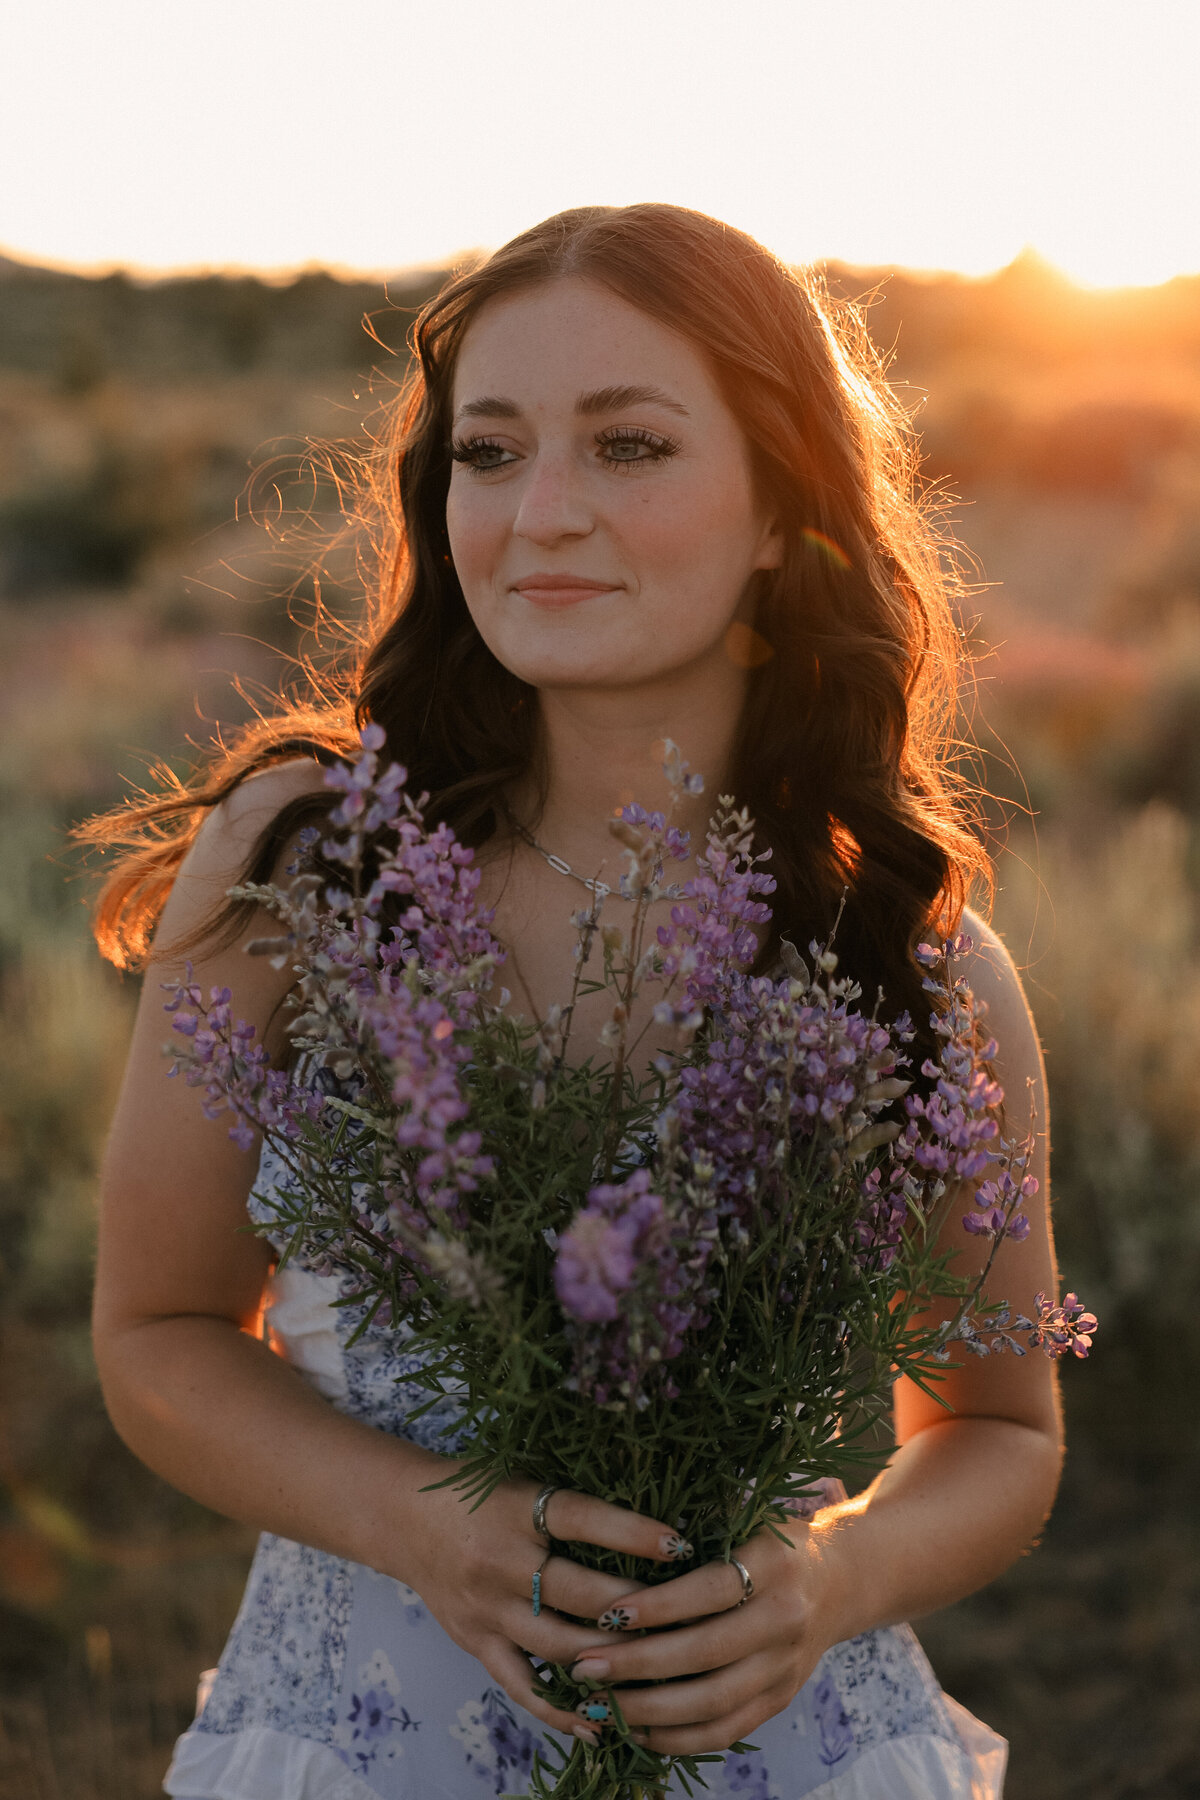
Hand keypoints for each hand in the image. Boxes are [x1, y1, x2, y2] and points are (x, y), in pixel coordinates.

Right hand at [404, 1473, 688, 1741]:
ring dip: (613, 1659)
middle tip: (686, 1617)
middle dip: (636, 1609)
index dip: (632, 1532)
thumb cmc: (478, 1490)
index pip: (582, 1518)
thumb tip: (652, 1519)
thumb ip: (575, 1500)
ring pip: (559, 1645)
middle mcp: (501, 1560)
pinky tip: (602, 1723)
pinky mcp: (477, 1643)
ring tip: (661, 1667)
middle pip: (578, 1593)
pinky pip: (524, 1685)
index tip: (680, 1544)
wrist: (404, 1518)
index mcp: (518, 1507)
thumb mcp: (523, 1477)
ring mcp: (488, 1609)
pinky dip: (563, 1709)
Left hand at [567, 1518, 843, 1755]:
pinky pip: (725, 1730)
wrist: (842, 1580)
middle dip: (638, 1665)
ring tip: (597, 1704)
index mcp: (774, 1566)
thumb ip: (699, 1525)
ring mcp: (785, 1668)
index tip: (608, 1614)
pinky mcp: (780, 1700)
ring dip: (649, 1710)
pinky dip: (677, 1737)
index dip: (658, 1606)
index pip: (710, 1591)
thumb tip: (622, 1535)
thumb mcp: (747, 1515)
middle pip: (706, 1654)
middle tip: (585, 1666)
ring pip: (713, 1703)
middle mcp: (785, 1620)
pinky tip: (635, 1729)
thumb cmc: (773, 1540)